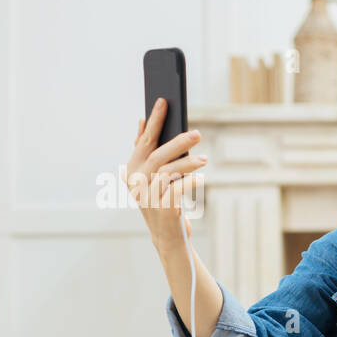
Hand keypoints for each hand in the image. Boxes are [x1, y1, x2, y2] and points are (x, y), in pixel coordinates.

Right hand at [124, 97, 206, 247]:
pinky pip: (177, 191)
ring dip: (187, 164)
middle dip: (178, 142)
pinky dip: (189, 183)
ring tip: (204, 160)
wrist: (167, 236)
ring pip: (168, 173)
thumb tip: (141, 120)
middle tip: (197, 133)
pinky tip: (199, 178)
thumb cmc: (161, 200)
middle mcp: (137, 182)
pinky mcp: (163, 210)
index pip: (144, 140)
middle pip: (158, 156)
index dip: (153, 120)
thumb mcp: (150, 176)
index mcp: (132, 169)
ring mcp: (148, 197)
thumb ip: (145, 150)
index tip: (163, 101)